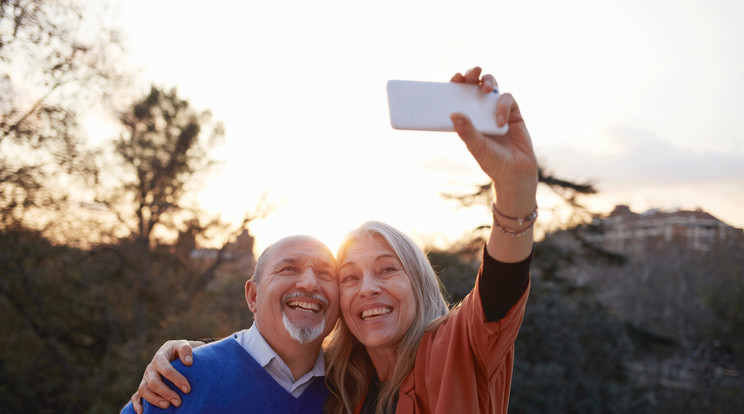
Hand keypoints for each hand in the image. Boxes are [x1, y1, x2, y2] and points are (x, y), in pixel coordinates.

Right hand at [130, 340, 198, 412]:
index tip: (187, 389)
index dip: (176, 379)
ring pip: (144, 390)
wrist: (173, 352)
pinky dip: (137, 404)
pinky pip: (136, 395)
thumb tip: (188, 362)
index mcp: (160, 357)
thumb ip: (186, 350)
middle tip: (178, 402)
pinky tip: (142, 412)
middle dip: (166, 393)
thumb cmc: (179, 350)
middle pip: (154, 382)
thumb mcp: (183, 345)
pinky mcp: (144, 385)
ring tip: (167, 406)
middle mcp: (151, 368)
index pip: (166, 369)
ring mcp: (146, 378)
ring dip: (154, 400)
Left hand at [449, 67, 537, 216]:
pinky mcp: (513, 112)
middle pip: (475, 85)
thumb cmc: (492, 161)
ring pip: (492, 87)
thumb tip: (453, 114)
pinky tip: (500, 121)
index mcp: (467, 117)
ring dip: (488, 82)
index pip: (459, 95)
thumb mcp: (476, 146)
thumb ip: (466, 131)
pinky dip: (503, 106)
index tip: (455, 77)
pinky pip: (508, 99)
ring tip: (486, 89)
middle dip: (473, 74)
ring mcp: (497, 109)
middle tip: (473, 73)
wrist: (516, 172)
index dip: (457, 84)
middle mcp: (481, 110)